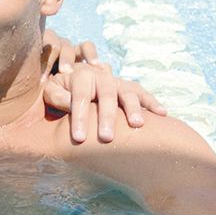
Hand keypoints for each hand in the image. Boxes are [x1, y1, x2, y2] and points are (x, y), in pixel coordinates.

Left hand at [42, 37, 166, 143]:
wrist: (76, 76)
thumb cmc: (61, 90)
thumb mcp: (52, 90)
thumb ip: (56, 96)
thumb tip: (67, 103)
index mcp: (81, 76)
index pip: (80, 98)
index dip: (79, 118)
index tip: (79, 138)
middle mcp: (102, 77)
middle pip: (107, 97)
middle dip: (107, 117)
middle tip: (106, 138)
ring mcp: (118, 82)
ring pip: (128, 94)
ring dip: (133, 109)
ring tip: (137, 124)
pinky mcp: (129, 88)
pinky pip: (143, 94)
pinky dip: (153, 102)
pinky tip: (163, 114)